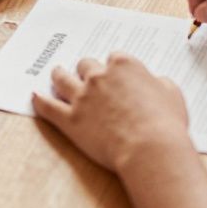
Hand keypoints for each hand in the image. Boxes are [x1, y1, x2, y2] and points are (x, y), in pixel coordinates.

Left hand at [32, 55, 192, 173]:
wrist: (150, 148)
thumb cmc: (166, 124)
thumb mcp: (172, 95)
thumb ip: (159, 83)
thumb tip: (155, 82)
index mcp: (124, 65)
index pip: (114, 58)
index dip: (113, 68)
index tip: (114, 74)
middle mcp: (99, 76)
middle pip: (86, 65)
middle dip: (86, 70)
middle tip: (85, 74)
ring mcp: (82, 97)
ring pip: (62, 78)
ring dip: (58, 75)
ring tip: (56, 74)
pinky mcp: (70, 119)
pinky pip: (47, 106)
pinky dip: (39, 101)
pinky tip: (34, 96)